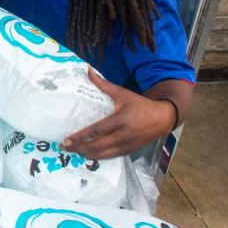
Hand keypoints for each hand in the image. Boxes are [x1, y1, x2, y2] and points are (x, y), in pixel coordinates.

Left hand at [62, 67, 176, 159]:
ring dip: (87, 154)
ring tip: (74, 152)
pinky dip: (98, 157)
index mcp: (120, 120)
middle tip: (65, 147)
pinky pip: (111, 157)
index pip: (96, 131)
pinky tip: (88, 155)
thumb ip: (104, 84)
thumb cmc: (140, 105)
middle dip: (79, 148)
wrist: (162, 118)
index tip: (66, 140)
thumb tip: (88, 71)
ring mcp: (126, 145)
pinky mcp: (129, 151)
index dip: (80, 137)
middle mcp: (123, 135)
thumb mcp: (123, 93)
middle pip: (97, 146)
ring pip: (103, 154)